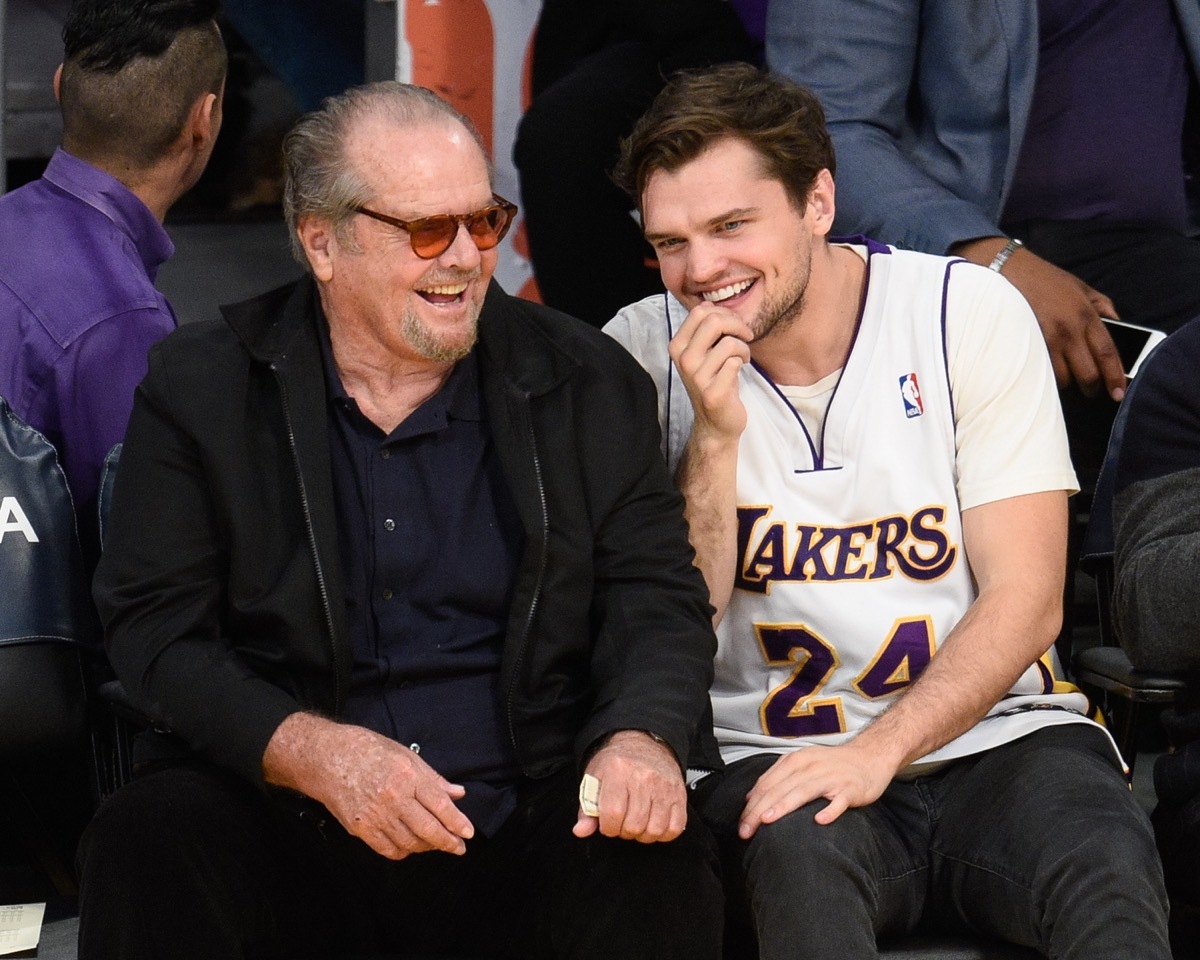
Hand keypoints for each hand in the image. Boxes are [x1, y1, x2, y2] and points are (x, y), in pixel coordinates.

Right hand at [263, 713, 473, 859]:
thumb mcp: (405, 755)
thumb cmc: (367, 750)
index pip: (440, 805)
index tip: (468, 832)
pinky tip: (410, 845)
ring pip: (410, 842)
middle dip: (448, 841)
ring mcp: (375, 815)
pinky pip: (388, 849)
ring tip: (435, 843)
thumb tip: (458, 794)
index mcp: (406, 776)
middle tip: (459, 847)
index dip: (457, 822)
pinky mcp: (360, 828)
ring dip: (427, 847)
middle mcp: (393, 797)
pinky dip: (403, 851)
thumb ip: (433, 778)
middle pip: (428, 829)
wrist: (326, 758)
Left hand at [573, 730, 686, 842]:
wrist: (643, 743)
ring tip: (637, 823)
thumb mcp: (594, 779)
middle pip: (634, 825)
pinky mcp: (679, 794)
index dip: (608, 827)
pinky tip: (653, 823)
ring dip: (643, 834)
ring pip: (654, 829)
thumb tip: (581, 830)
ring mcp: (664, 786)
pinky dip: (663, 833)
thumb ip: (587, 808)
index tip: (607, 824)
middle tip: (622, 822)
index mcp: (618, 771)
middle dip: (624, 831)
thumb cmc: (616, 764)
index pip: (612, 814)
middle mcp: (643, 777)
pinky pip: (675, 827)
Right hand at [668, 302, 753, 443]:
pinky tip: (740, 370)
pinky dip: (743, 363)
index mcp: (677, 346)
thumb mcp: (702, 352)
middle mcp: (683, 360)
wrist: (716, 422)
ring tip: (743, 358)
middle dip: (737, 325)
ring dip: (744, 348)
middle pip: (714, 322)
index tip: (735, 324)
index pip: (700, 312)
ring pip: (730, 343)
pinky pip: (735, 363)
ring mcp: (696, 378)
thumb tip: (710, 303)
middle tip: (746, 336)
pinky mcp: (713, 393)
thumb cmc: (713, 381)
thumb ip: (704, 329)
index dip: (724, 312)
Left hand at [738, 742, 893, 837]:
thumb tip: (751, 797)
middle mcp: (810, 766)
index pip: (767, 784)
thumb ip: (777, 778)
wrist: (869, 757)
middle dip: (760, 810)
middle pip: (780, 788)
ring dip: (784, 805)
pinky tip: (820, 821)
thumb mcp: (802, 764)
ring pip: (803, 791)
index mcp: (796, 761)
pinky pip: (839, 801)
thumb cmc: (831, 765)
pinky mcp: (850, 789)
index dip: (752, 804)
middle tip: (746, 831)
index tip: (741, 825)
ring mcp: (831, 777)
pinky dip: (829, 810)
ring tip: (768, 820)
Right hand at [957, 239, 1125, 400]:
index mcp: (1085, 314)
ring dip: (1067, 384)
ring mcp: (1045, 339)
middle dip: (1092, 388)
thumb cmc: (1045, 279)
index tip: (1119, 393)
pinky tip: (1048, 372)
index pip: (1106, 353)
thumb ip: (1102, 305)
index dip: (1115, 376)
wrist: (1009, 271)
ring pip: (1063, 378)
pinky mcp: (1026, 344)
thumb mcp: (1081, 286)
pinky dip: (1048, 376)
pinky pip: (1041, 371)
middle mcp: (1067, 329)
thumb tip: (1118, 324)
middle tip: (1093, 392)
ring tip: (1068, 379)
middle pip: (1087, 373)